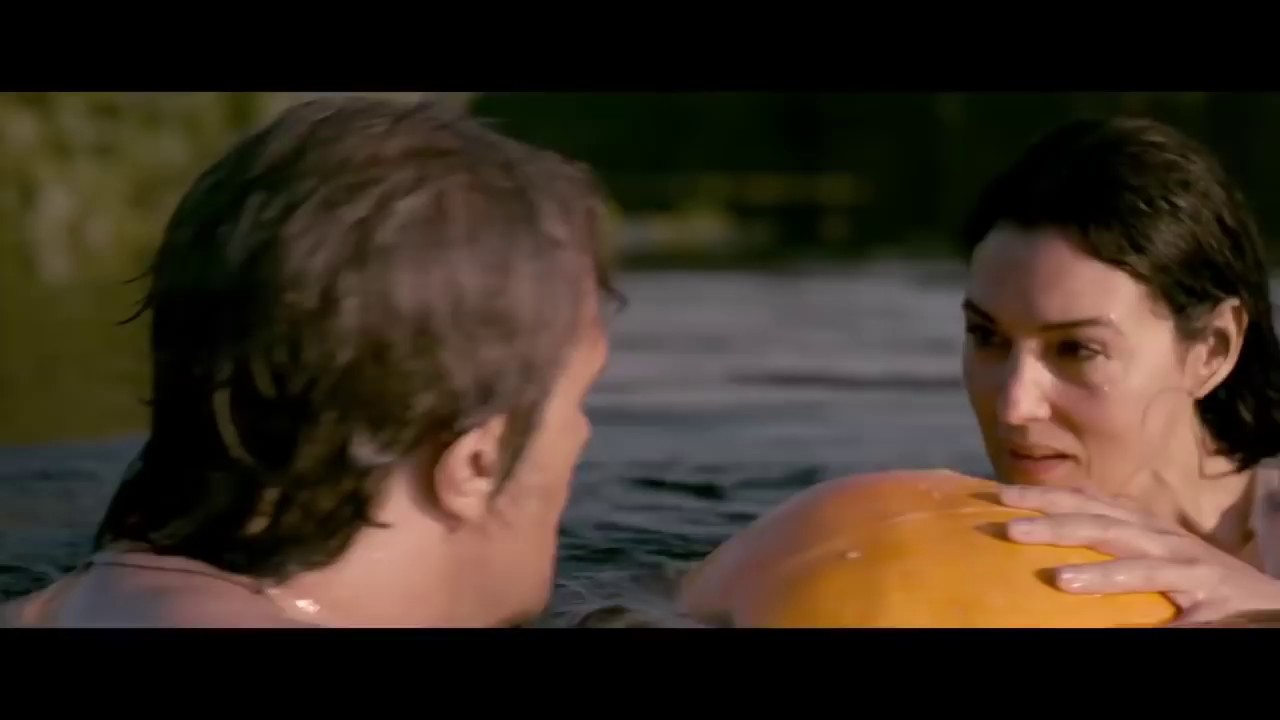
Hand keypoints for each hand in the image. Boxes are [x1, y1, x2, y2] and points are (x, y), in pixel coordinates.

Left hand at [997, 484, 1279, 624]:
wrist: (1265, 600)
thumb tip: (1047, 531)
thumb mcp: (1146, 547)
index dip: (1046, 496)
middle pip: (1103, 524)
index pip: (1088, 502)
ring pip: (1139, 565)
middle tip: (1008, 527)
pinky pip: (1183, 616)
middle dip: (1056, 523)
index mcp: (1142, 524)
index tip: (1000, 495)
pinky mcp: (1214, 601)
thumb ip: (1106, 535)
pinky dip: (1163, 621)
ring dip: (1100, 574)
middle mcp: (1163, 539)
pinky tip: (1138, 630)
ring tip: (1059, 580)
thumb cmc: (1194, 576)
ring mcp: (1190, 568)